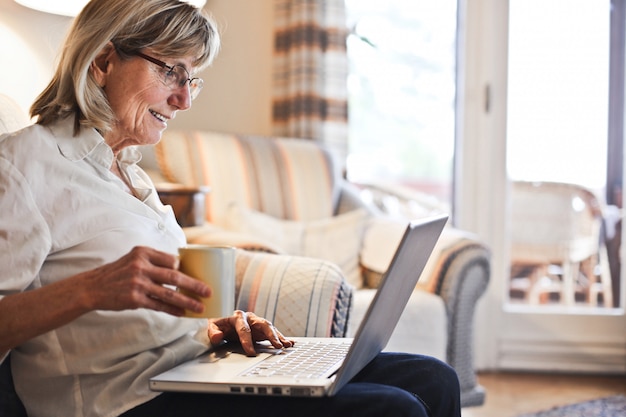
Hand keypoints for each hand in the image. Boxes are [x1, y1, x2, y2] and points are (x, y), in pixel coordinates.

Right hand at [84, 246, 209, 315]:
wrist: (92, 287)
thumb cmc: (118, 272)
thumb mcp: (134, 258)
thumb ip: (154, 261)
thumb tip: (181, 269)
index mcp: (143, 252)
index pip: (172, 260)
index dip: (185, 269)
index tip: (198, 275)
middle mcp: (141, 266)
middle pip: (174, 277)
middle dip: (194, 285)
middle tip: (208, 291)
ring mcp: (137, 283)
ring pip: (169, 294)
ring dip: (187, 301)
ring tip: (200, 307)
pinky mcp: (134, 299)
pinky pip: (158, 305)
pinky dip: (172, 310)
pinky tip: (182, 313)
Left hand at [207, 311, 294, 355]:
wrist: (222, 325)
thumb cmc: (218, 326)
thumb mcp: (211, 327)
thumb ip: (213, 332)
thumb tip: (217, 336)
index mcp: (237, 317)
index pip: (244, 329)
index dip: (247, 341)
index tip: (251, 352)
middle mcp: (250, 318)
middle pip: (263, 324)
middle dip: (271, 335)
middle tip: (277, 345)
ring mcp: (257, 323)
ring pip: (270, 328)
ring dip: (279, 337)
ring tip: (287, 345)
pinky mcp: (262, 330)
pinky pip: (273, 333)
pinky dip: (281, 338)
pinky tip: (289, 343)